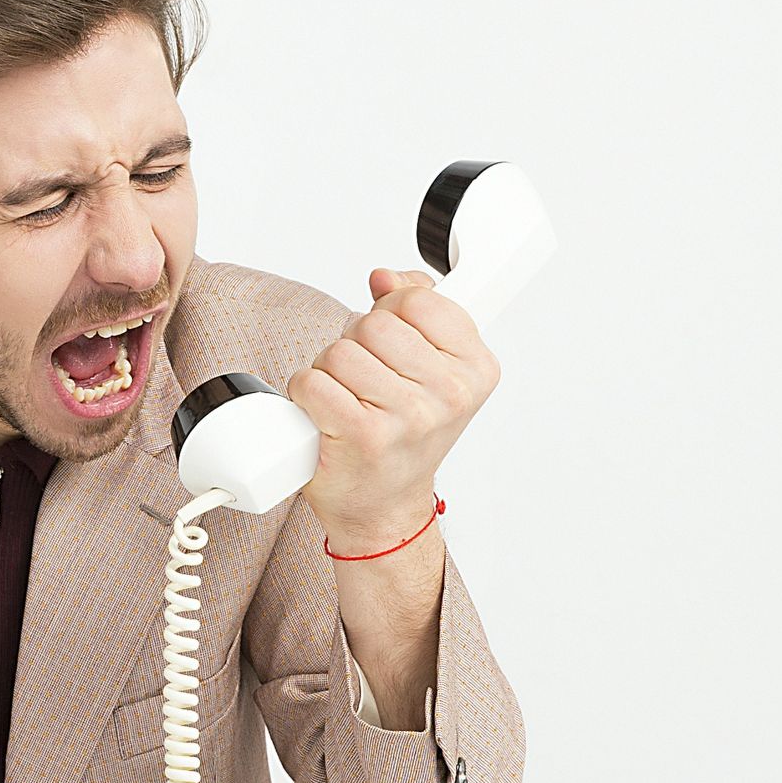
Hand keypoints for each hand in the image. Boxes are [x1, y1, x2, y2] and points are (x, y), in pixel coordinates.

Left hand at [285, 268, 499, 541]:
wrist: (384, 505)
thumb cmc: (404, 435)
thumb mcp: (430, 368)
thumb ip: (416, 309)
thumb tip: (385, 277)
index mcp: (475, 368)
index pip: (418, 299)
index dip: (391, 312)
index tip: (394, 340)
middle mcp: (449, 394)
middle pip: (373, 324)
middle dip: (355, 344)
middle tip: (364, 379)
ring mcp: (408, 416)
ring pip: (338, 352)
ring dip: (329, 371)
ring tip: (347, 399)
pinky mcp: (363, 436)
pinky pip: (312, 382)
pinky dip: (306, 394)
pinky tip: (326, 415)